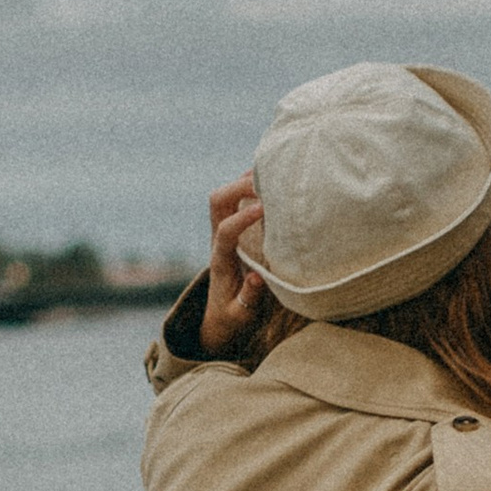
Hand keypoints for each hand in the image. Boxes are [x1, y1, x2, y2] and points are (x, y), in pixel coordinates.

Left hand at [198, 174, 270, 357]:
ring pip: (225, 195)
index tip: (263, 209)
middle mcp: (218, 240)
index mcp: (220, 262)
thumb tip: (257, 278)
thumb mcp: (241, 317)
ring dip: (244, 181)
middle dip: (238, 186)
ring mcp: (224, 231)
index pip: (224, 232)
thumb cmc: (233, 318)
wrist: (220, 317)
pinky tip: (273, 179)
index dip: (241, 218)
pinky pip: (237, 198)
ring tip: (274, 172)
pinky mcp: (234, 228)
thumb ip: (248, 299)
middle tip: (269, 181)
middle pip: (217, 201)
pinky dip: (251, 185)